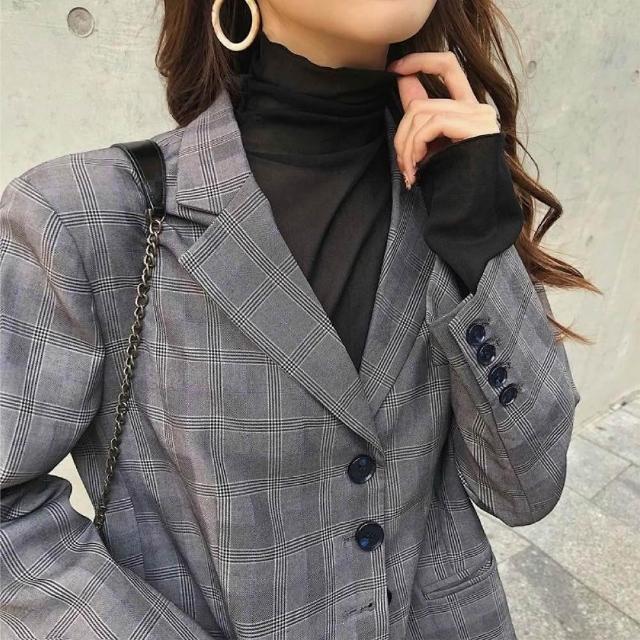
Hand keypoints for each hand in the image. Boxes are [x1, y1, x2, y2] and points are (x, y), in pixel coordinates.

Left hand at [386, 51, 499, 189]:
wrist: (471, 213)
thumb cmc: (452, 184)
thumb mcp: (431, 145)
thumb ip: (420, 115)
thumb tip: (403, 79)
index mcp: (468, 110)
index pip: (447, 65)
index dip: (419, 61)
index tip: (395, 69)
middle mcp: (477, 108)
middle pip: (421, 102)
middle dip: (401, 134)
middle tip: (402, 163)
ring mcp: (479, 116)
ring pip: (421, 114)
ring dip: (406, 146)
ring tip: (410, 172)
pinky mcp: (476, 127)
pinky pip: (432, 124)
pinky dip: (416, 146)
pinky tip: (418, 168)